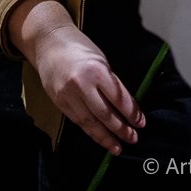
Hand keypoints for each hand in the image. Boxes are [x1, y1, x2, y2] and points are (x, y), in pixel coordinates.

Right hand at [28, 22, 144, 154]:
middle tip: (133, 139)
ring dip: (105, 137)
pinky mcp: (59, 102)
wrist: (49, 43)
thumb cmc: (80, 48)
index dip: (131, 113)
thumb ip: (111, 83)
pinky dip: (90, 131)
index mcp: (96, 70)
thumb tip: (126, 107)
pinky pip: (77, 121)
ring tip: (118, 147)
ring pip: (90, 122)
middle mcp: (81, 84)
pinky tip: (100, 138)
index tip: (141, 123)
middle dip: (121, 129)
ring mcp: (68, 95)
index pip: (118, 98)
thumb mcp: (101, 60)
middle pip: (105, 114)